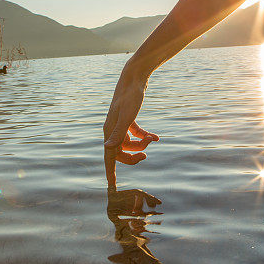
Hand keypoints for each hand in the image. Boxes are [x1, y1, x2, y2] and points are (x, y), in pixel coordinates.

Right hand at [103, 68, 159, 187]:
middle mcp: (112, 129)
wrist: (134, 78)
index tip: (112, 186)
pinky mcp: (129, 119)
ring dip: (142, 144)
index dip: (110, 172)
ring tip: (153, 138)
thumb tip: (107, 149)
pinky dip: (145, 136)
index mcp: (109, 131)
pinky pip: (136, 133)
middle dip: (133, 155)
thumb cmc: (130, 97)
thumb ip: (118, 134)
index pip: (109, 156)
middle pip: (121, 152)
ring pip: (130, 143)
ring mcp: (120, 124)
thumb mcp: (126, 117)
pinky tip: (156, 137)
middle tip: (146, 157)